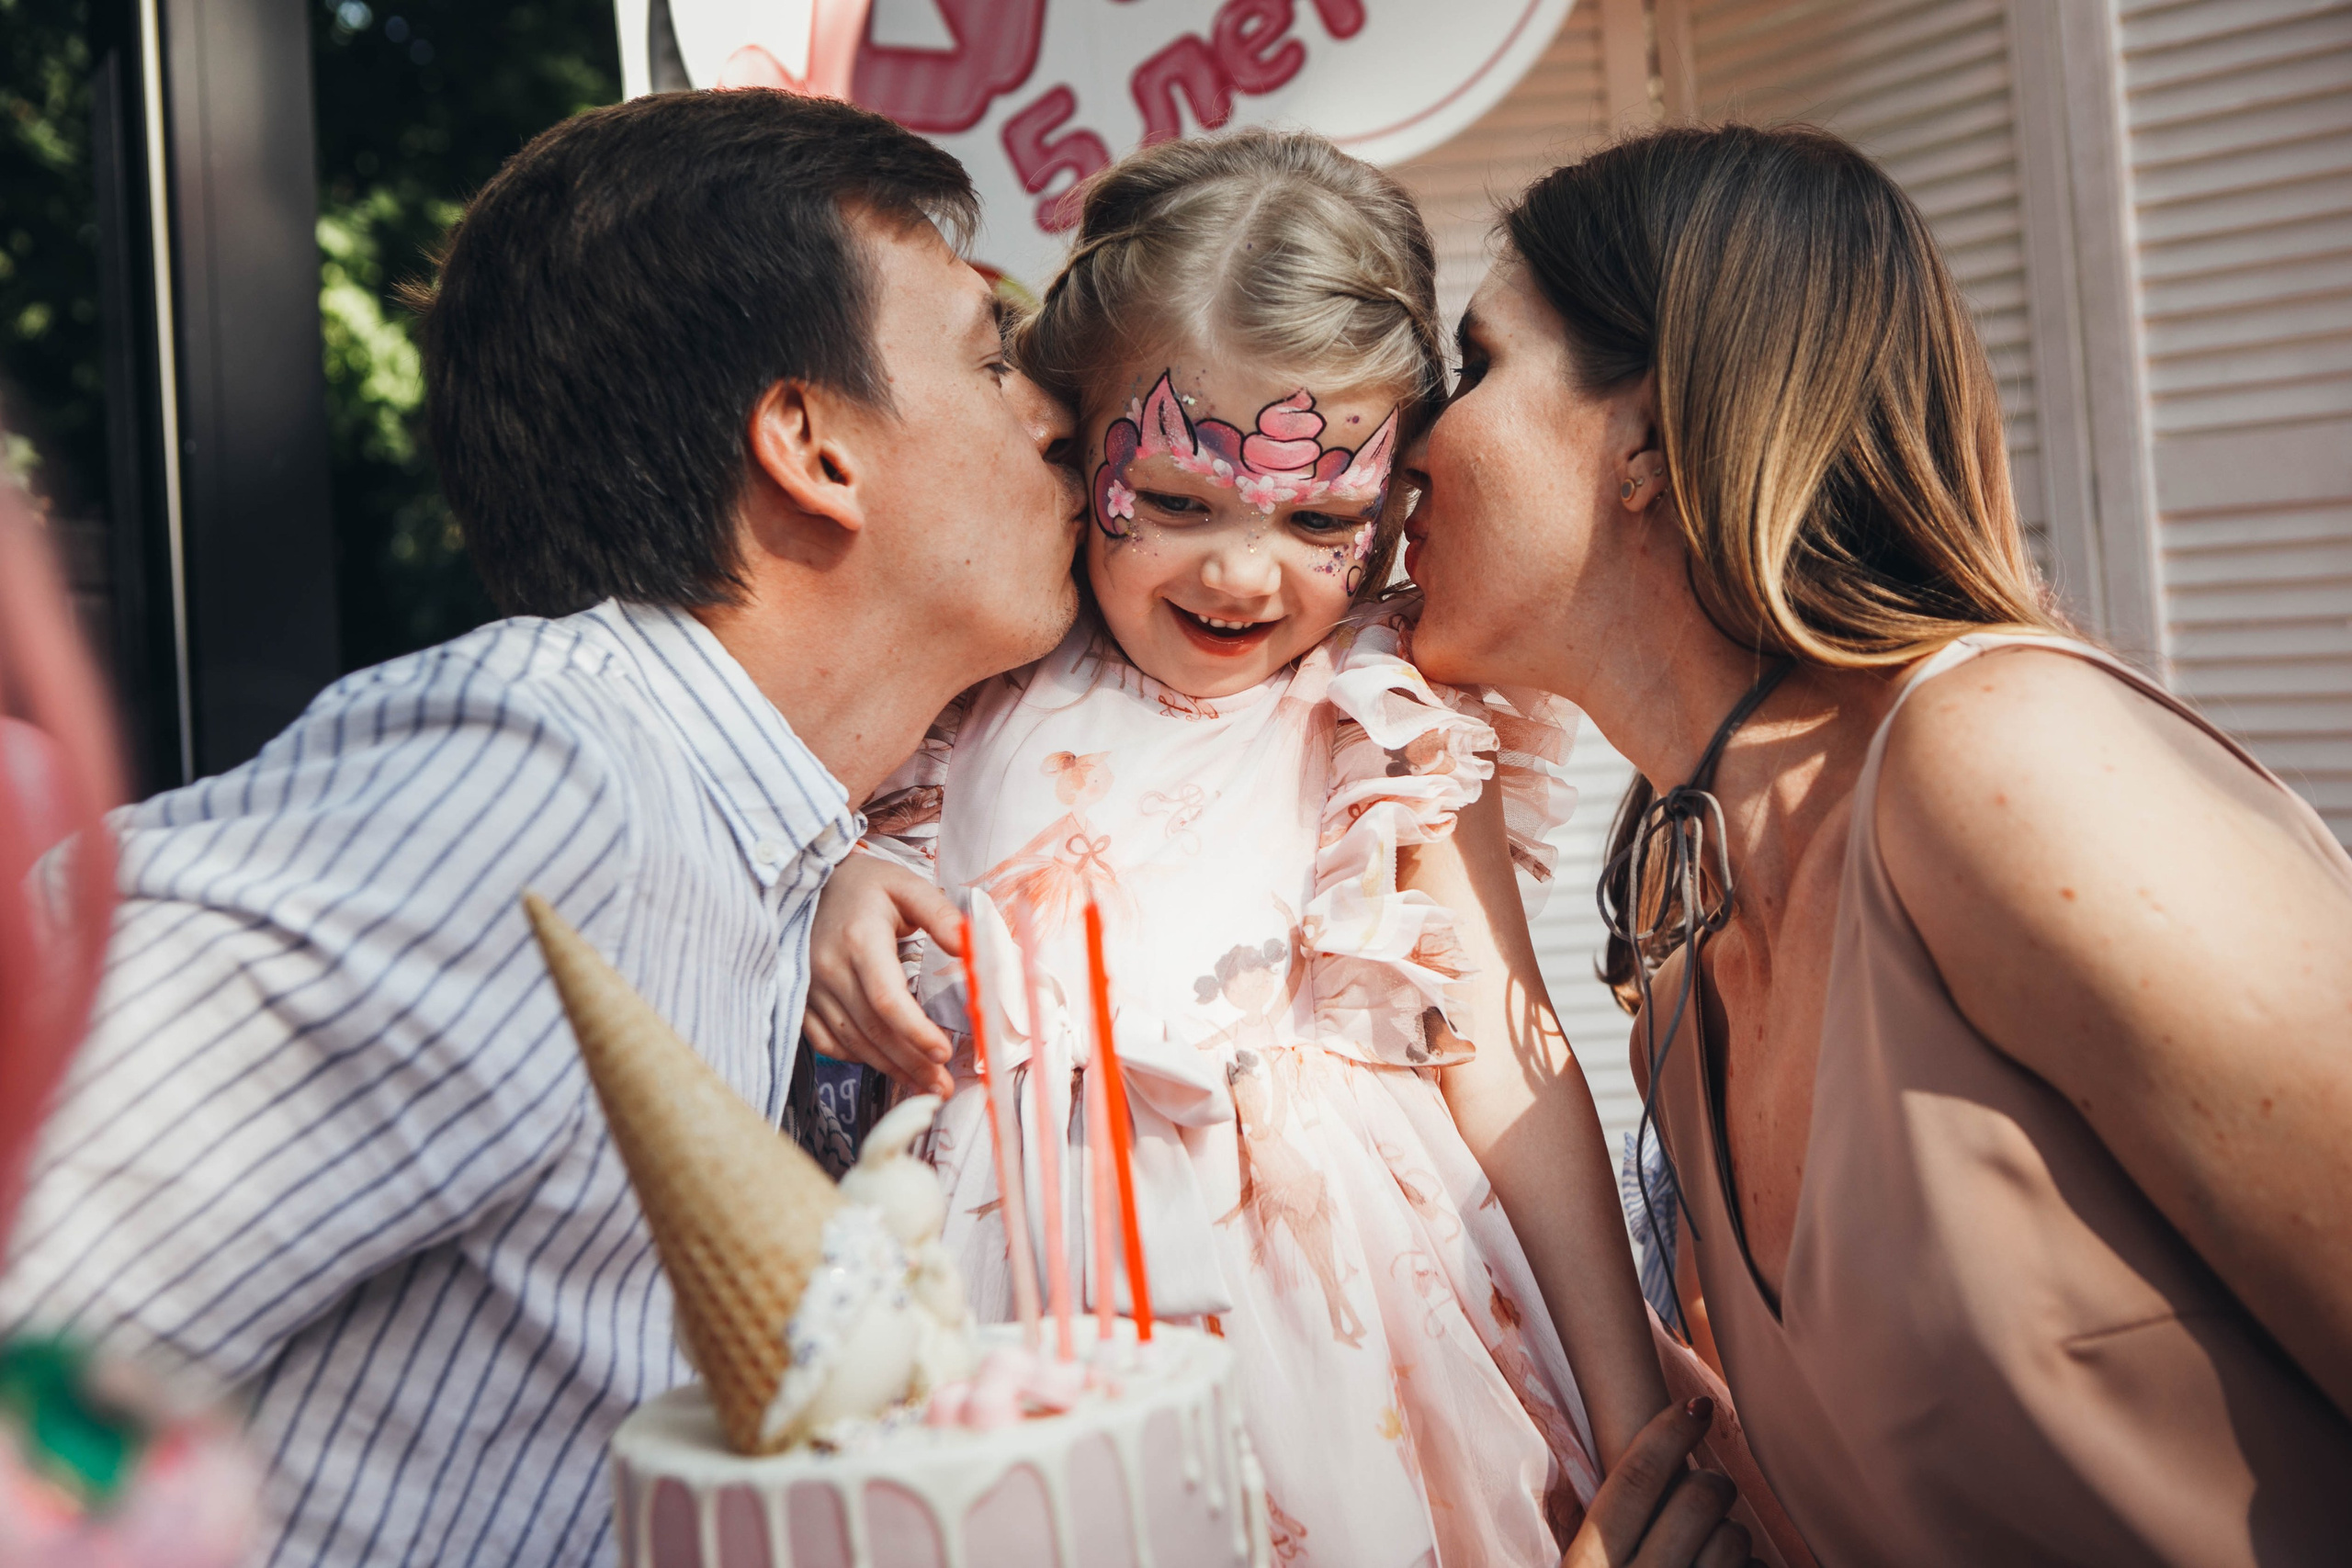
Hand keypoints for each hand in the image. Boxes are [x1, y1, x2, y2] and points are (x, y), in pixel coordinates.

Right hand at [805, 852, 962, 1097]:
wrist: (809, 881)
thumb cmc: (865, 885)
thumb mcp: (906, 886)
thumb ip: (940, 915)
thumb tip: (970, 947)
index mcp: (859, 940)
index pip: (887, 1000)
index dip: (915, 1032)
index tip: (943, 1052)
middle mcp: (829, 969)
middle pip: (874, 1030)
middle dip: (912, 1063)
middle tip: (943, 1086)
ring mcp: (811, 988)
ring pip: (852, 1042)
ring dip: (890, 1068)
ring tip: (923, 1084)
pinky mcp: (802, 1000)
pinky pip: (827, 1042)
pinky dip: (857, 1057)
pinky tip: (884, 1063)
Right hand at [1561, 1397, 1757, 1567]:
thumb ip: (1601, 1538)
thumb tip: (1635, 1474)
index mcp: (1590, 1565)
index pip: (1634, 1479)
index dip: (1670, 1432)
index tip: (1697, 1406)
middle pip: (1696, 1499)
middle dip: (1714, 1484)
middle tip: (1713, 1490)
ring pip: (1732, 1538)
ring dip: (1733, 1534)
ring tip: (1715, 1548)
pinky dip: (1751, 1566)